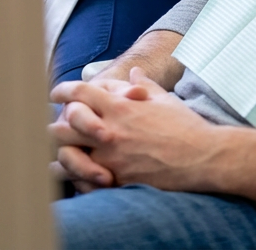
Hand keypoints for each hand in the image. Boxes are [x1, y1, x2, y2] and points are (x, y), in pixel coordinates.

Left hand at [49, 69, 224, 192]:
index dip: (63, 90)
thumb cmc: (184, 126)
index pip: (80, 93)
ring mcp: (110, 159)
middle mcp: (110, 132)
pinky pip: (82, 182)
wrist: (200, 158)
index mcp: (121, 108)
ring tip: (58, 153)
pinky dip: (75, 177)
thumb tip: (134, 73)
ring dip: (59, 154)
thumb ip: (144, 85)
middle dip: (56, 124)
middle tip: (55, 124)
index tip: (55, 92)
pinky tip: (77, 173)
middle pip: (63, 127)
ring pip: (66, 158)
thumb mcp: (164, 98)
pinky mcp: (116, 182)